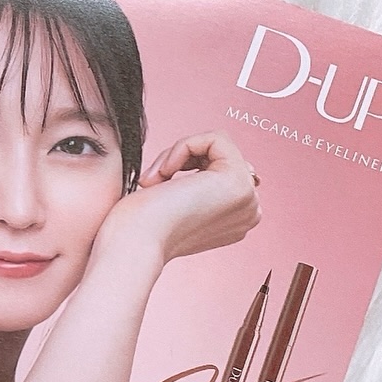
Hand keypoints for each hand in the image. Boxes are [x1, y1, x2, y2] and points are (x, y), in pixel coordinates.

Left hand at [100, 130, 260, 265]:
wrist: (133, 243)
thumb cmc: (138, 225)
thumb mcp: (174, 200)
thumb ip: (200, 182)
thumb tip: (214, 154)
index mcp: (235, 220)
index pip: (218, 170)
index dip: (184, 167)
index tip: (156, 188)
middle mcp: (248, 211)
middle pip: (218, 156)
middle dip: (180, 160)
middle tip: (151, 183)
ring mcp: (247, 198)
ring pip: (216, 145)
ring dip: (177, 155)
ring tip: (155, 180)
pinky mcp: (238, 181)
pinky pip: (216, 138)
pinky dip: (183, 146)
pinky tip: (165, 174)